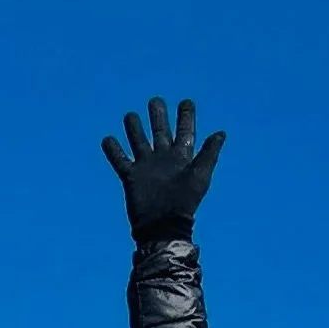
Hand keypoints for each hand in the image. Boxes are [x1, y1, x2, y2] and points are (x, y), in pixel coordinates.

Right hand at [102, 96, 225, 241]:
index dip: (186, 116)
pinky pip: (119, 160)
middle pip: (159, 130)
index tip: (186, 102)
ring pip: (138, 140)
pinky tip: (108, 139)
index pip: (184, 131)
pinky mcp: (131, 177)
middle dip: (157, 114)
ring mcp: (146, 167)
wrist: (163, 226)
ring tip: (131, 116)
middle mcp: (163, 158)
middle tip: (155, 101)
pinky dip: (112, 149)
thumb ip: (209, 153)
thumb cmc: (184, 203)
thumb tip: (221, 133)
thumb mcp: (200, 176)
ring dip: (134, 128)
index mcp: (181, 156)